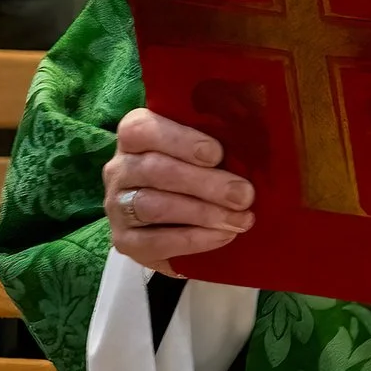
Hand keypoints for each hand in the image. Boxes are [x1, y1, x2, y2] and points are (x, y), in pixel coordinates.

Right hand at [104, 108, 257, 273]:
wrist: (177, 226)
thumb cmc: (197, 174)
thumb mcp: (203, 153)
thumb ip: (216, 144)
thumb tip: (253, 143)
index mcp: (135, 135)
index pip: (143, 129)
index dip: (180, 140)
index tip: (217, 154)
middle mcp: (119, 168)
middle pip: (155, 170)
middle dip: (205, 183)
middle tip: (244, 195)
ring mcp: (117, 206)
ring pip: (152, 205)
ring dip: (202, 212)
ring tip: (239, 219)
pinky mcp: (124, 241)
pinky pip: (154, 241)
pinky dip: (193, 239)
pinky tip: (223, 236)